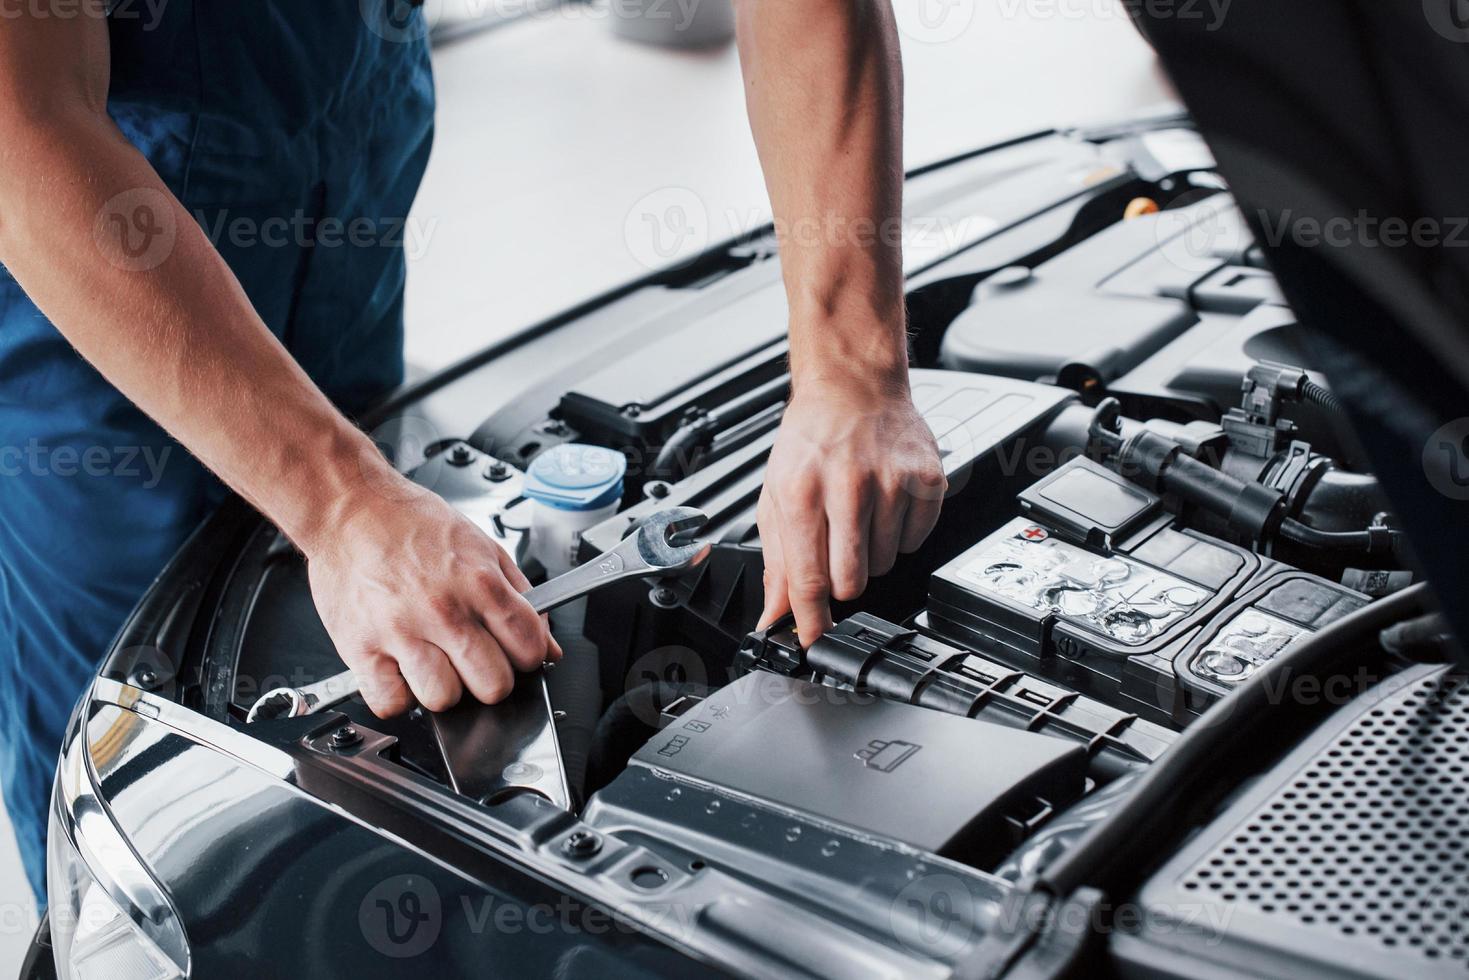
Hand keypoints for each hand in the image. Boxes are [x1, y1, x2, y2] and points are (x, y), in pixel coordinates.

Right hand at [304, 486, 561, 716]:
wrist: (349, 507)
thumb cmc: (410, 523)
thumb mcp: (481, 545)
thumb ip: (521, 596)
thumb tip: (548, 645)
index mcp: (479, 582)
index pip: (529, 649)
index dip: (527, 656)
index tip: (514, 653)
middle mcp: (444, 610)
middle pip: (493, 686)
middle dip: (489, 678)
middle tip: (473, 659)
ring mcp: (401, 632)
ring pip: (444, 700)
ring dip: (443, 688)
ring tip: (433, 662)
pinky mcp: (360, 648)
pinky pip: (390, 702)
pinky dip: (398, 696)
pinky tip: (400, 671)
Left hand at [756, 378, 945, 642]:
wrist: (853, 387)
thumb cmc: (811, 439)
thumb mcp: (776, 495)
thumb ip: (777, 560)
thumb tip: (777, 614)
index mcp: (801, 492)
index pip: (808, 579)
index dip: (811, 620)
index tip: (813, 639)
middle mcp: (848, 487)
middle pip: (852, 581)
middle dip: (842, 579)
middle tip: (835, 547)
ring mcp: (892, 484)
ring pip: (885, 564)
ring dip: (870, 552)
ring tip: (859, 513)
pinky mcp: (927, 481)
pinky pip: (915, 541)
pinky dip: (899, 534)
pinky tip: (885, 504)